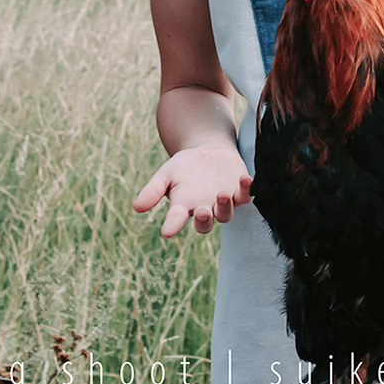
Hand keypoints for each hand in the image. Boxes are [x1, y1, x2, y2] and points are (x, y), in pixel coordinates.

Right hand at [134, 144, 252, 236]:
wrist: (208, 151)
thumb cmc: (184, 166)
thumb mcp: (166, 174)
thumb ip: (153, 190)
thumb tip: (137, 208)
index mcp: (183, 206)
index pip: (176, 219)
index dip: (172, 226)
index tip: (166, 231)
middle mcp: (204, 208)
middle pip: (204, 223)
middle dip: (204, 220)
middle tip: (202, 212)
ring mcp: (223, 202)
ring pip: (225, 214)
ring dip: (225, 206)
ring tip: (222, 194)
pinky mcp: (239, 192)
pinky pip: (245, 196)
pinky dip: (246, 189)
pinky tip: (246, 179)